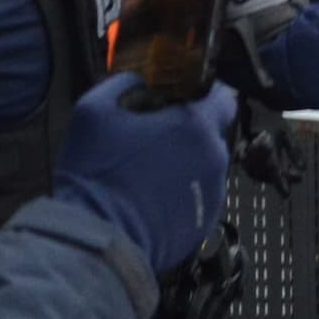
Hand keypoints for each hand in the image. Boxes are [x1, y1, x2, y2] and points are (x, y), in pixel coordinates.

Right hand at [51, 75, 238, 275]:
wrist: (100, 237)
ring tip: (146, 170)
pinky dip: (182, 191)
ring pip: (205, 165)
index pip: (223, 96)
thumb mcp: (95, 109)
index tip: (185, 96)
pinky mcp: (205, 221)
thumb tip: (140, 80)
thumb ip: (126, 83)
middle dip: (187, 130)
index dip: (203, 93)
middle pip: (211, 132)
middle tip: (153, 135)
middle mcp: (213, 158)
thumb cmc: (97, 176)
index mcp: (194, 125)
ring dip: (184, 162)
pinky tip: (151, 194)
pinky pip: (199, 195)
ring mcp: (213, 193)